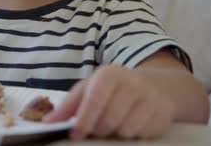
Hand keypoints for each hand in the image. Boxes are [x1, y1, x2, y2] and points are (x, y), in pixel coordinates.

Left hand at [44, 65, 174, 139]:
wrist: (155, 86)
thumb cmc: (113, 89)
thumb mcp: (89, 89)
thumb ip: (68, 105)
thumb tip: (47, 122)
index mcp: (109, 74)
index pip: (94, 101)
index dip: (84, 121)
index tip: (75, 134)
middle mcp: (131, 83)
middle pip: (108, 120)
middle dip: (97, 131)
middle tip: (95, 131)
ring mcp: (149, 99)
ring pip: (125, 131)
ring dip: (115, 135)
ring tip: (112, 126)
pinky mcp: (162, 114)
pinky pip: (141, 135)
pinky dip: (132, 136)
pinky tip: (130, 126)